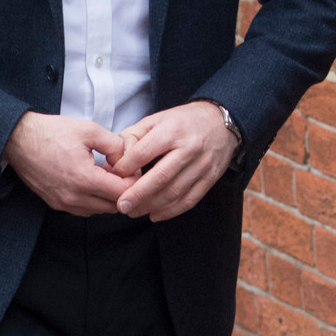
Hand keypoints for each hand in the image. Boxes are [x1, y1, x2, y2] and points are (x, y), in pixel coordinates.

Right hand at [2, 112, 128, 215]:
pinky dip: (93, 200)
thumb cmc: (52, 133)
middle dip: (122, 191)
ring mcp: (63, 203)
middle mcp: (74, 197)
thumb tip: (127, 160)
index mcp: (85, 179)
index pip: (123, 193)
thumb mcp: (90, 130)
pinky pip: (84, 210)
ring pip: (100, 211)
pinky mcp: (56, 204)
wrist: (19, 140)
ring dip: (107, 197)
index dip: (133, 181)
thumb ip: (116, 146)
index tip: (130, 169)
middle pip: (114, 206)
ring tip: (104, 176)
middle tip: (120, 172)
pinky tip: (90, 182)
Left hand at [111, 101, 236, 221]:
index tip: (114, 177)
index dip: (126, 168)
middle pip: (160, 177)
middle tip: (121, 206)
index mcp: (171, 130)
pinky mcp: (211, 178)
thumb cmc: (181, 122)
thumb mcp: (155, 119)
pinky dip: (170, 211)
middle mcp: (189, 148)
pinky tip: (154, 215)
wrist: (220, 122)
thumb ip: (132, 137)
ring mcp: (202, 165)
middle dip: (138, 195)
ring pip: (174, 192)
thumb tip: (114, 162)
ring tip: (133, 212)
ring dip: (151, 206)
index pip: (143, 153)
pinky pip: (189, 200)